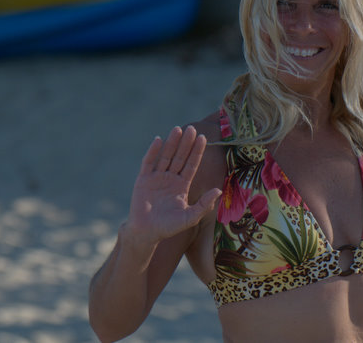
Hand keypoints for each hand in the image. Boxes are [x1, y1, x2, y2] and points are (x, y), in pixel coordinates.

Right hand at [126, 126, 220, 246]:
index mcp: (182, 185)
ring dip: (172, 143)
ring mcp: (156, 177)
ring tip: (178, 129)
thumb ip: (204, 205)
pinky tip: (158, 140)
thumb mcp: (190, 217)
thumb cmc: (168, 227)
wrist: (146, 233)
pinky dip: (153, 151)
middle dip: (186, 143)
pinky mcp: (143, 179)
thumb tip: (218, 190)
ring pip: (166, 156)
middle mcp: (170, 178)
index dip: (197, 152)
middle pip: (180, 157)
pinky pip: (148, 162)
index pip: (191, 165)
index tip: (203, 138)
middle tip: (193, 129)